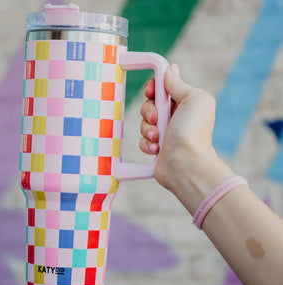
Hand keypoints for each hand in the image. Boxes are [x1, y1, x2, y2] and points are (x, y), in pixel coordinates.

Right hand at [140, 64, 233, 213]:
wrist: (186, 165)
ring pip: (144, 123)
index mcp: (185, 103)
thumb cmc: (192, 132)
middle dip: (149, 110)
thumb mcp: (192, 99)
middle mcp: (175, 117)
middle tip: (156, 118)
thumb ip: (178, 84)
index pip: (163, 88)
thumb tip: (171, 68)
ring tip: (159, 138)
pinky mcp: (157, 148)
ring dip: (148, 129)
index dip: (153, 88)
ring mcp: (165, 133)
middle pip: (149, 104)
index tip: (150, 92)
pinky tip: (157, 150)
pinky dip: (147, 144)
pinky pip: (142, 140)